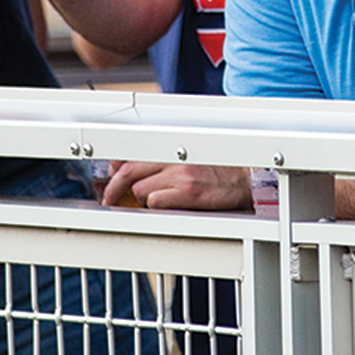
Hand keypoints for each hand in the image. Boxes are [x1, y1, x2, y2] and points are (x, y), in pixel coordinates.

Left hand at [104, 161, 251, 211]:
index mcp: (173, 148)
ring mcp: (180, 176)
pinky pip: (155, 202)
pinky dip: (154, 207)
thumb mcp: (188, 157)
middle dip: (113, 187)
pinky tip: (166, 206)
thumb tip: (131, 165)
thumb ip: (163, 160)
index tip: (111, 176)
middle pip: (129, 171)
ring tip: (153, 201)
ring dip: (141, 198)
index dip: (116, 167)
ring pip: (140, 189)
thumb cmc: (218, 170)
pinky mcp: (188, 194)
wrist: (245, 180)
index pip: (132, 154)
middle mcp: (174, 158)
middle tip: (108, 198)